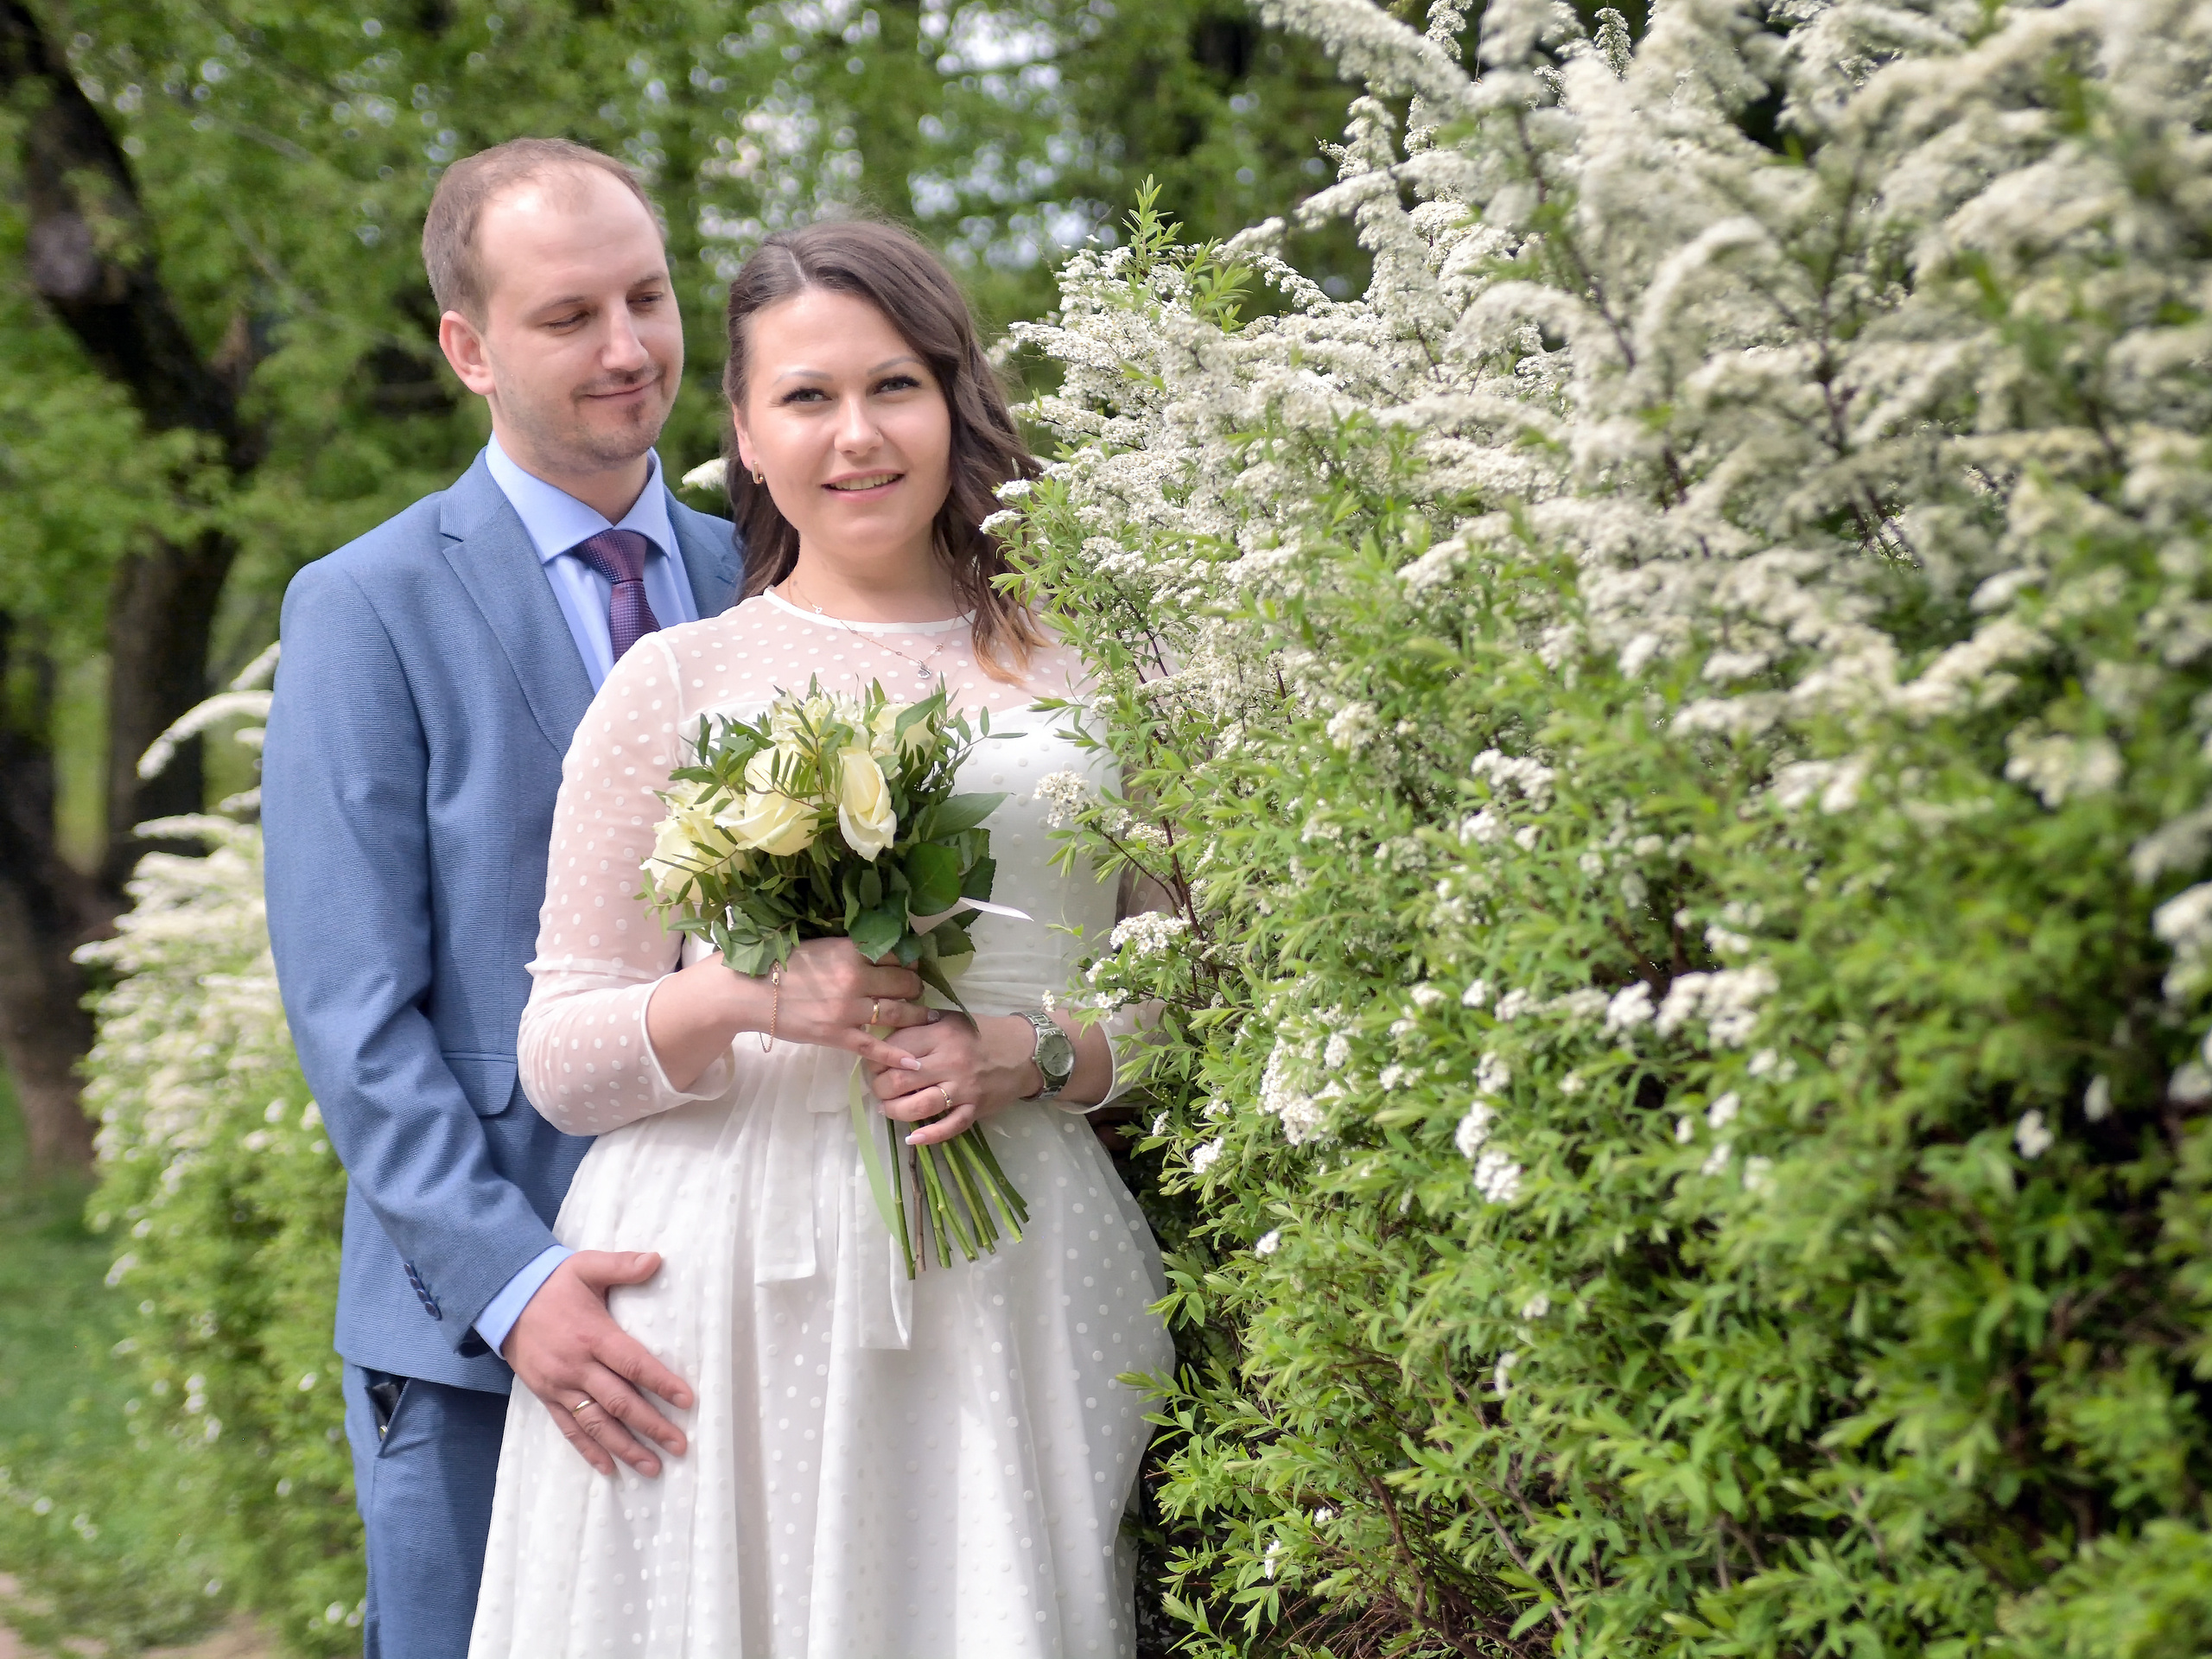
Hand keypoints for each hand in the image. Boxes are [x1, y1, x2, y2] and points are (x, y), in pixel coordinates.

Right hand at [503, 1251, 694, 1478]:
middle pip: (619, 1402)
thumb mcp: (586, 1266)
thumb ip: (621, 1265)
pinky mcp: (546, 1396)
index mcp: (593, 1335)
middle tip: (680, 1446)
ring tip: (652, 1467)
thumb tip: (657, 1259)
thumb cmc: (552, 1283)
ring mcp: (559, 1386)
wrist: (503, 1299)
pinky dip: (588, 1451)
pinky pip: (568, 1429)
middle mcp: (577, 1366)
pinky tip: (609, 1469)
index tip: (687, 1401)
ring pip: (596, 1424)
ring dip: (625, 1447)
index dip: (661, 1383)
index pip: (633, 1364)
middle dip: (651, 1426)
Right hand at [767, 937, 933, 1063]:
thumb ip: (848, 949)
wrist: (749, 991)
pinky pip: (874, 1046)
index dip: (907, 959)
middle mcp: (855, 978)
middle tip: (919, 990)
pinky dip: (897, 1054)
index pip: (894, 953)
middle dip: (915, 986)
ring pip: (896, 1012)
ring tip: (928, 1016)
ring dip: (917, 1014)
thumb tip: (875, 950)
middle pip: (902, 982)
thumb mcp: (819, 946)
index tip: (912, 965)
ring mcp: (848, 1009)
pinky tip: (914, 1060)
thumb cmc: (779, 965)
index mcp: (849, 951)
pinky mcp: (837, 1035)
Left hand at [866, 1015, 1041, 1146]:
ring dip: (895, 1111)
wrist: (1027, 1051)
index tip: (873, 1066)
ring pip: (919, 1106)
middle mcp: (951, 1061)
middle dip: (879, 1088)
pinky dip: (929, 1135)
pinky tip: (913, 1138)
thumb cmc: (984, 1033)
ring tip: (887, 1108)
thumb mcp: (951, 1019)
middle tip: (877, 1089)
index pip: (896, 1049)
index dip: (876, 1060)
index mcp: (941, 1034)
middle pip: (900, 1080)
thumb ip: (920, 1027)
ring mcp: (964, 1088)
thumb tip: (883, 1039)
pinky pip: (950, 1127)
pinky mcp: (975, 1108)